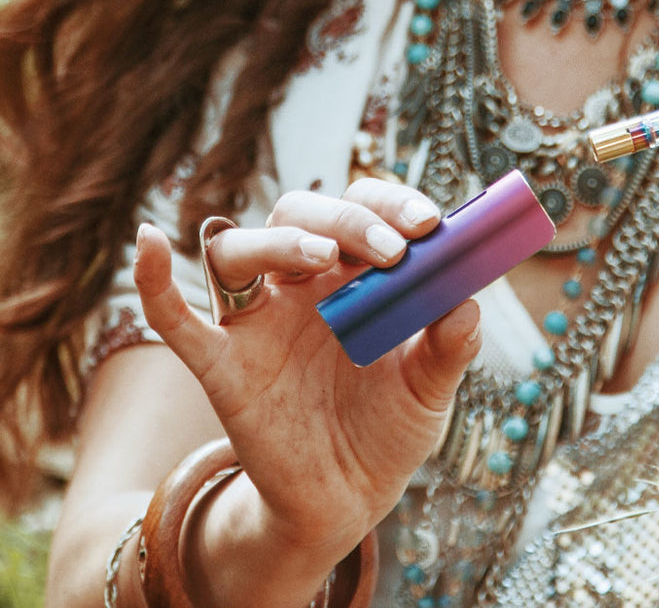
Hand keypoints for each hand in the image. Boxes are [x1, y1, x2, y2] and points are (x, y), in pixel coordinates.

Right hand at [133, 178, 481, 558]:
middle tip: (392, 250)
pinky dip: (155, 283)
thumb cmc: (389, 429)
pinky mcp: (222, 365)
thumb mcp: (429, 390)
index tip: (429, 224)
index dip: (390, 204)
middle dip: (348, 219)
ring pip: (241, 250)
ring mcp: (258, 322)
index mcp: (354, 276)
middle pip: (301, 215)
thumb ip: (448, 347)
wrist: (347, 498)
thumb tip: (467, 303)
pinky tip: (147, 242)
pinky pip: (175, 319)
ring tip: (323, 253)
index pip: (362, 211)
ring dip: (277, 240)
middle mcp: (301, 285)